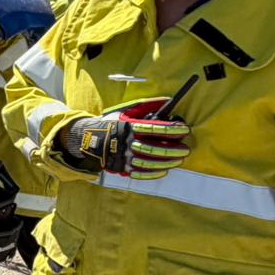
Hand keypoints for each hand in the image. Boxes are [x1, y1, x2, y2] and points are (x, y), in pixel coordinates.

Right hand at [62, 97, 190, 178]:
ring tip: (179, 160)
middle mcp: (127, 142)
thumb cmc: (113, 123)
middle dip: (174, 149)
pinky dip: (154, 173)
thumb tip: (168, 100)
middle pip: (155, 147)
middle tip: (186, 149)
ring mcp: (124, 156)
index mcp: (129, 126)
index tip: (185, 130)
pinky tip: (164, 170)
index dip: (173, 129)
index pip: (156, 128)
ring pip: (150, 162)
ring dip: (168, 162)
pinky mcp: (121, 167)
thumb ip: (148, 105)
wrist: (89, 140)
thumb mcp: (127, 111)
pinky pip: (141, 173)